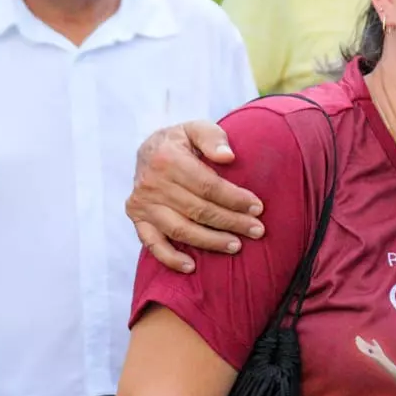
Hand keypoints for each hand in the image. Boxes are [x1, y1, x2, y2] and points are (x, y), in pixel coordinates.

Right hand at [127, 121, 263, 272]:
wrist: (150, 149)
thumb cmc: (182, 141)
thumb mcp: (197, 128)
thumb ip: (213, 138)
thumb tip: (228, 157)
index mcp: (167, 159)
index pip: (208, 186)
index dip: (234, 199)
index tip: (258, 208)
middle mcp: (151, 183)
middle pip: (199, 210)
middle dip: (232, 222)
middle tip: (257, 231)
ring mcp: (142, 203)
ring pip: (181, 229)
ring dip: (211, 241)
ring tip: (236, 246)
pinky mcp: (137, 218)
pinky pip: (152, 243)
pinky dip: (170, 258)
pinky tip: (191, 266)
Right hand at [355, 336, 386, 362]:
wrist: (381, 358)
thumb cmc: (379, 353)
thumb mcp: (377, 346)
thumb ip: (375, 343)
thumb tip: (372, 339)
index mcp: (369, 347)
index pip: (364, 343)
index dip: (361, 340)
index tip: (357, 337)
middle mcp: (367, 350)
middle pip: (362, 345)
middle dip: (359, 341)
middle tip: (356, 337)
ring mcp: (367, 352)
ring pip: (362, 348)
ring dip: (359, 345)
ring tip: (356, 341)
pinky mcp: (368, 355)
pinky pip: (364, 351)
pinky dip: (361, 349)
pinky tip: (359, 346)